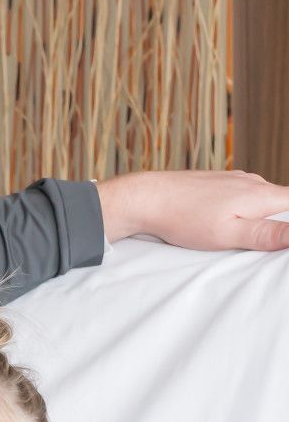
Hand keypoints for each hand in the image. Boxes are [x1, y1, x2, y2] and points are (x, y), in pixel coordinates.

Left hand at [97, 169, 288, 250]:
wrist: (147, 198)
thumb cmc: (184, 218)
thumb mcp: (228, 234)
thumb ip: (266, 234)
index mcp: (262, 195)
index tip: (280, 238)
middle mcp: (253, 182)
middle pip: (282, 202)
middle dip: (280, 221)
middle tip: (259, 241)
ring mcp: (235, 180)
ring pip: (260, 199)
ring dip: (260, 215)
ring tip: (242, 233)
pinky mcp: (218, 183)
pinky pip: (241, 196)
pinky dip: (242, 209)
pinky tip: (225, 220)